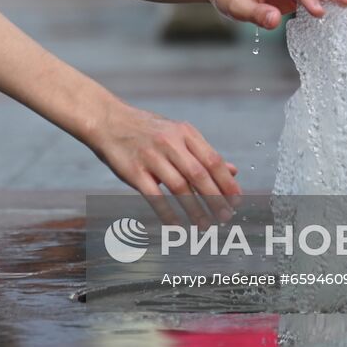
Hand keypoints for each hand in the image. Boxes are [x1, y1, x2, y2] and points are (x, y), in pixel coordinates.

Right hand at [89, 100, 240, 226]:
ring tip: (205, 226)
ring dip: (195, 210)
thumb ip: (203, 153)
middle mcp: (170, 143)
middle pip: (199, 175)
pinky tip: (178, 226)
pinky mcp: (134, 171)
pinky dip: (168, 214)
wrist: (108, 120)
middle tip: (226, 217)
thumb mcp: (177, 133)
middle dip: (216, 199)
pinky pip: (155, 197)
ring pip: (179, 188)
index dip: (227, 183)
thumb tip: (233, 172)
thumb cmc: (147, 130)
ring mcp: (151, 157)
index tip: (237, 201)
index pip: (212, 160)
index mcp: (184, 132)